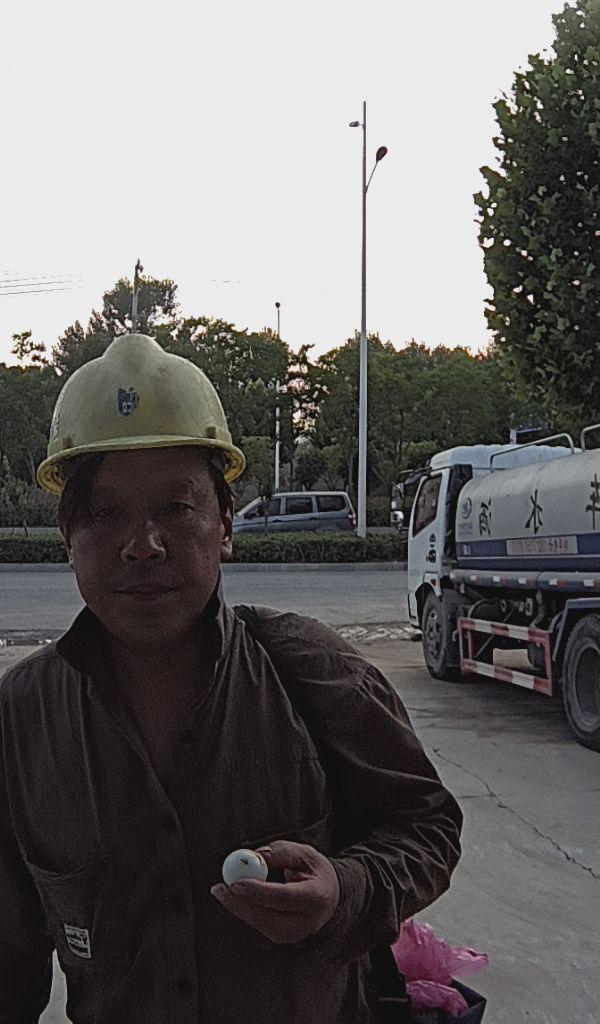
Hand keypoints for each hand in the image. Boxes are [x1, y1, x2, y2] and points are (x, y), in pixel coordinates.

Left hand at [211, 840, 339, 943]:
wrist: (329, 896)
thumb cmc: (314, 871)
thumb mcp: (304, 854)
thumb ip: (281, 852)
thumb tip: (256, 856)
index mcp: (316, 897)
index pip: (284, 897)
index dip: (257, 891)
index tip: (234, 883)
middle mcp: (307, 922)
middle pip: (267, 916)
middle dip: (239, 902)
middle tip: (218, 888)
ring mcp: (295, 935)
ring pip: (258, 922)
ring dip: (238, 905)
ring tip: (225, 887)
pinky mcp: (282, 939)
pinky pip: (257, 924)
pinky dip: (245, 909)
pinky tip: (241, 896)